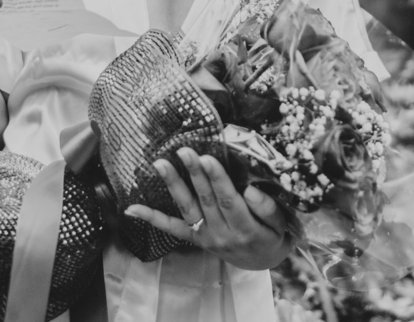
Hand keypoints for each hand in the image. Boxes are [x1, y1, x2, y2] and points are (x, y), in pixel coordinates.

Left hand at [124, 148, 292, 270]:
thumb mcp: (281, 225)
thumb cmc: (273, 236)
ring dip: (173, 184)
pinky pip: (172, 229)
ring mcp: (205, 237)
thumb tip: (250, 191)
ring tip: (161, 163)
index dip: (217, 180)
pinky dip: (152, 218)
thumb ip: (267, 209)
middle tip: (184, 151)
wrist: (262, 261)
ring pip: (187, 209)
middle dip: (195, 173)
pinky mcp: (195, 239)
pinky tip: (132, 208)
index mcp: (245, 229)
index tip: (209, 158)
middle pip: (206, 200)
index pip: (228, 201)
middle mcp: (222, 234)